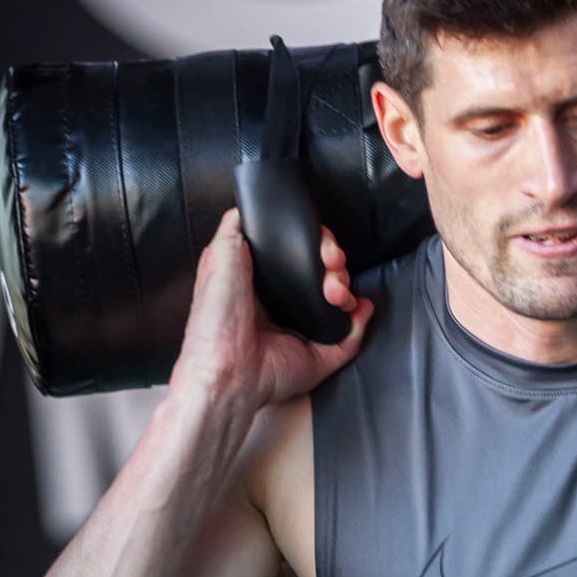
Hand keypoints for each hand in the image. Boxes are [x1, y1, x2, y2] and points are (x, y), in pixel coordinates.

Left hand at [176, 209, 372, 408]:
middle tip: (330, 262)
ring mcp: (306, 329)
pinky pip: (351, 334)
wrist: (228, 368)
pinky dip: (360, 317)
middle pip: (323, 271)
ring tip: (335, 291)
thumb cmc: (216, 319)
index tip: (318, 240)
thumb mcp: (218, 258)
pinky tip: (357, 307)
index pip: (297, 253)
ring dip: (345, 285)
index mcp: (261, 282)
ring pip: (340, 298)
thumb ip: (234, 228)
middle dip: (333, 261)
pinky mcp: (322, 354)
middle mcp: (285, 304)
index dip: (312, 241)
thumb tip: (249, 208)